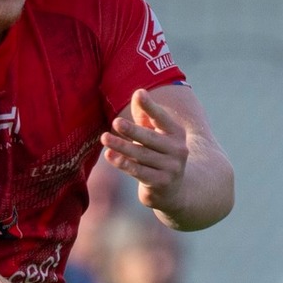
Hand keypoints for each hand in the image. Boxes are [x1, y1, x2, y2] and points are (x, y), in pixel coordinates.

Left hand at [102, 90, 189, 205]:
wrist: (173, 190)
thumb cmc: (158, 154)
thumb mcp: (155, 134)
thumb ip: (145, 116)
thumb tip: (137, 92)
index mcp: (176, 133)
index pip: (161, 118)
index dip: (150, 107)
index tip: (139, 94)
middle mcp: (178, 150)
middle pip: (150, 138)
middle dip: (132, 130)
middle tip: (116, 122)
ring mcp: (171, 168)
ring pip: (141, 155)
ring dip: (122, 146)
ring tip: (105, 138)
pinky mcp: (161, 183)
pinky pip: (138, 172)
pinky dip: (123, 163)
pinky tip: (109, 155)